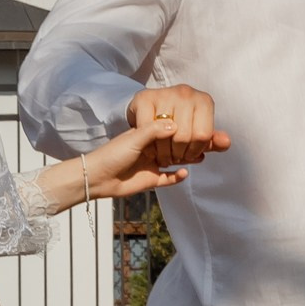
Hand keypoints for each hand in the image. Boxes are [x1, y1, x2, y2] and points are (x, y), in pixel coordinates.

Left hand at [35, 100, 230, 213]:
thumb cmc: (113, 153)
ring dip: (188, 158)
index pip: (175, 128)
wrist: (96, 177)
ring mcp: (154, 163)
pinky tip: (184, 173)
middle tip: (208, 143)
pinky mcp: (152, 180)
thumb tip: (177, 126)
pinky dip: (177, 176)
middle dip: (193, 144)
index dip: (189, 128)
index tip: (203, 126)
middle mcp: (155, 147)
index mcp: (151, 133)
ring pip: (178, 160)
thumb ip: (154, 131)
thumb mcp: (134, 138)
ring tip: (201, 155)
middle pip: (180, 144)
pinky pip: (169, 178)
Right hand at [130, 85, 225, 167]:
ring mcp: (165, 93)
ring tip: (163, 156)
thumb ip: (212, 141)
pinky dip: (149, 144)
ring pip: (165, 134)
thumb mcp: (197, 133)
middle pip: (183, 136)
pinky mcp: (144, 97)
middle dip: (178, 154)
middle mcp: (186, 92)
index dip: (195, 151)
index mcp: (204, 101)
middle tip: (173, 158)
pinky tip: (151, 148)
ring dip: (163, 152)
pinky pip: (147, 128)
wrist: (151, 109)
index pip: (203, 135)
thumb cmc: (179, 123)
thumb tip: (226, 142)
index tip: (188, 156)